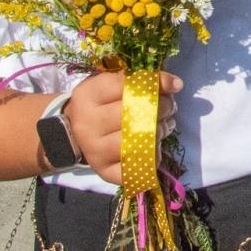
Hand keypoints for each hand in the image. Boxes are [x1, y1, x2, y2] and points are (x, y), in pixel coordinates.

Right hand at [64, 69, 181, 185]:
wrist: (75, 132)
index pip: (125, 86)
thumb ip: (139, 80)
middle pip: (132, 114)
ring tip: (165, 125)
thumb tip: (174, 84)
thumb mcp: (112, 84)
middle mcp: (88, 124)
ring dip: (159, 132)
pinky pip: (134, 168)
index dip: (155, 84)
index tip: (175, 86)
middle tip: (169, 107)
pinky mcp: (103, 171)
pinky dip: (151, 158)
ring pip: (135, 142)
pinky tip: (155, 148)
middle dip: (161, 108)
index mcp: (88, 96)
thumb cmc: (101, 103)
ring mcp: (94, 150)